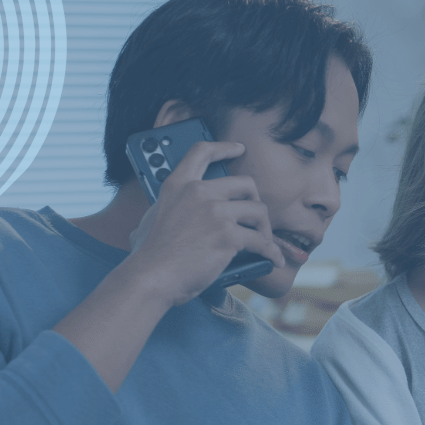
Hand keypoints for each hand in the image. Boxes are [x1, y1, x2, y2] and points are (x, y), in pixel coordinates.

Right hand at [123, 140, 284, 306]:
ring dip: (265, 228)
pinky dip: (271, 252)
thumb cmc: (151, 254)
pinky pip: (262, 241)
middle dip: (255, 200)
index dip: (223, 148)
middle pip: (245, 184)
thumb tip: (171, 211)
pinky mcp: (229, 235)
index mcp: (178, 185)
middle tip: (255, 216)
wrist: (153, 276)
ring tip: (263, 240)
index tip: (238, 148)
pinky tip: (273, 259)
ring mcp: (215, 212)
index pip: (202, 153)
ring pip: (258, 211)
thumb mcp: (153, 217)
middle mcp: (199, 193)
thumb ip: (170, 206)